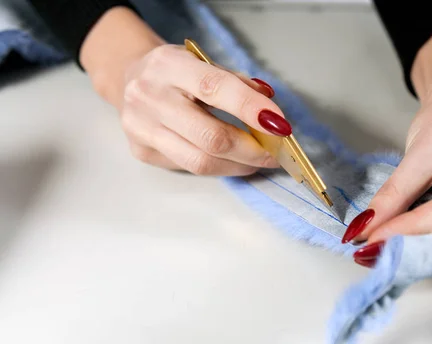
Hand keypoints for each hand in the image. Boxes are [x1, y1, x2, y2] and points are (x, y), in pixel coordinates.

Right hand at [119, 44, 285, 174]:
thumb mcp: (204, 63)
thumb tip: (271, 115)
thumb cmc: (175, 72)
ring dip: (238, 165)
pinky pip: (189, 167)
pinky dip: (219, 167)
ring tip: (258, 162)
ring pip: (200, 161)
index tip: (280, 125)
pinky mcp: (141, 151)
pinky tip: (232, 161)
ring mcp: (141, 127)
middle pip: (211, 136)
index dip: (251, 109)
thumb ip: (237, 84)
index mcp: (169, 65)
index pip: (216, 88)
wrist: (128, 78)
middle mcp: (149, 96)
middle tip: (275, 154)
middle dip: (252, 150)